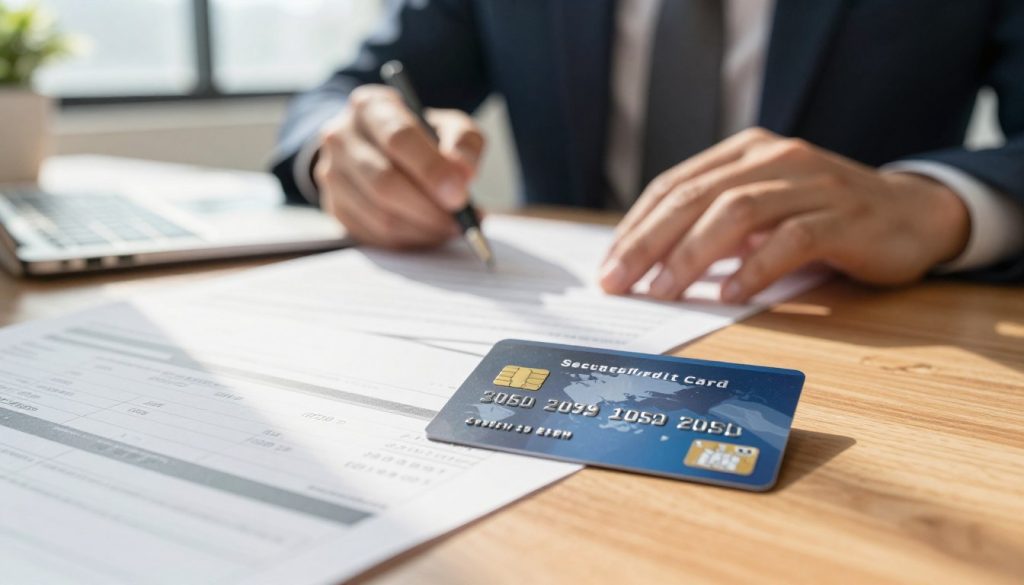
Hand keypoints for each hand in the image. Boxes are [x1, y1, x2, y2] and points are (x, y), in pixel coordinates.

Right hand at [314, 85, 484, 247]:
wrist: (383, 149)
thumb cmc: (422, 138)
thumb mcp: (450, 126)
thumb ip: (463, 144)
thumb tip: (462, 174)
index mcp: (370, 107)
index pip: (398, 138)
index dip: (431, 170)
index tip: (459, 194)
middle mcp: (341, 137)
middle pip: (384, 182)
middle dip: (428, 208)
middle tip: (458, 221)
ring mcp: (332, 175)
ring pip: (379, 215)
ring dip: (422, 229)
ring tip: (450, 227)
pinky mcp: (335, 207)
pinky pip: (374, 235)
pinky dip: (409, 241)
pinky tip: (429, 232)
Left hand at [600, 128, 969, 302]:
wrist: (913, 213)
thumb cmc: (823, 217)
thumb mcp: (763, 210)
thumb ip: (715, 226)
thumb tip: (649, 267)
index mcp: (746, 152)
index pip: (674, 185)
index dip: (636, 226)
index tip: (608, 265)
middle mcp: (775, 159)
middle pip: (695, 197)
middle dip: (648, 242)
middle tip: (617, 281)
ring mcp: (812, 184)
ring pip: (736, 212)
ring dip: (691, 255)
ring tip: (663, 291)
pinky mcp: (844, 216)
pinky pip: (791, 239)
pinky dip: (756, 267)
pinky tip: (731, 294)